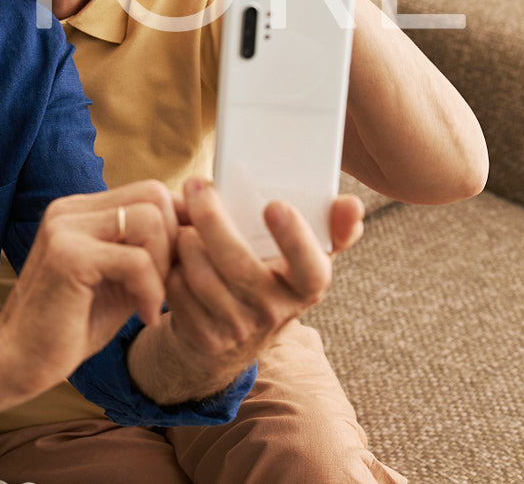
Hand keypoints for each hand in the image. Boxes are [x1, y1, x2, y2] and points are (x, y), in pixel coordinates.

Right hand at [0, 180, 178, 396]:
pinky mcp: (68, 256)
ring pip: (150, 220)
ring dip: (163, 267)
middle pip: (155, 196)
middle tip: (162, 287)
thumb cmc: (70, 326)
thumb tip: (197, 232)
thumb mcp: (120, 281)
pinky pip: (137, 259)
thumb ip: (148, 253)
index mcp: (81, 211)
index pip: (151, 191)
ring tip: (149, 301)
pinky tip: (142, 316)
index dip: (178, 227)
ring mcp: (66, 228)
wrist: (19, 360)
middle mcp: (70, 210)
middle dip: (173, 244)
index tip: (181, 268)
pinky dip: (150, 291)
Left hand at [133, 178, 362, 402]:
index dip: (294, 239)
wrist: (233, 336)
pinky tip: (172, 251)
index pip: (311, 268)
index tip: (274, 204)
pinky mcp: (206, 337)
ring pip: (203, 278)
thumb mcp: (302, 260)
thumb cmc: (270, 280)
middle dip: (213, 220)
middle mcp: (276, 312)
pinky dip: (171, 265)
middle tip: (197, 185)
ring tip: (183, 218)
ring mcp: (239, 329)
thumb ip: (330, 229)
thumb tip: (351, 203)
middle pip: (238, 265)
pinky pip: (179, 293)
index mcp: (307, 286)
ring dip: (186, 241)